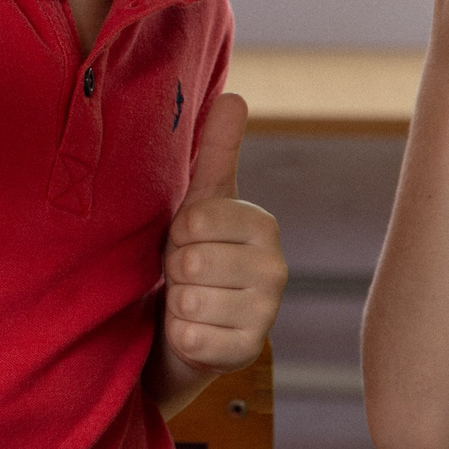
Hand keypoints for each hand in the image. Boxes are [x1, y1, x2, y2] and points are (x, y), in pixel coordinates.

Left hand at [162, 94, 283, 378]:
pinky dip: (179, 338)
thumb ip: (215, 151)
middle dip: (173, 271)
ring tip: (187, 303)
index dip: (175, 233)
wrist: (181, 325)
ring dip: (174, 305)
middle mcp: (275, 268)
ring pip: (190, 300)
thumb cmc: (190, 254)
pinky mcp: (246, 353)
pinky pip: (192, 338)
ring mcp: (265, 315)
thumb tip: (235, 95)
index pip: (196, 219)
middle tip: (183, 276)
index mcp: (263, 225)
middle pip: (191, 260)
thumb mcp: (198, 201)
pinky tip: (191, 334)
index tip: (183, 240)